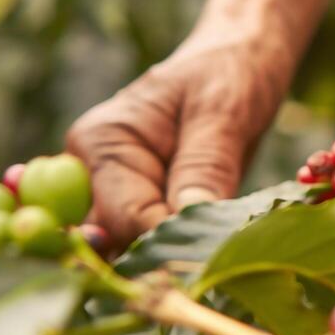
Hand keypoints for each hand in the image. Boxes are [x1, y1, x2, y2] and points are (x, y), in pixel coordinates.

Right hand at [67, 27, 292, 249]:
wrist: (240, 57)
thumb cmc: (230, 72)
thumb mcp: (223, 111)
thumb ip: (204, 165)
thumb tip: (188, 220)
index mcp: (103, 141)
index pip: (124, 216)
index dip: (167, 244)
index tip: (212, 260)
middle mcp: (94, 171)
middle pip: (114, 241)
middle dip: (158, 261)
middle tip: (203, 277)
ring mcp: (115, 194)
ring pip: (126, 251)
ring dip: (167, 263)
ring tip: (209, 270)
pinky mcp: (143, 208)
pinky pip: (147, 245)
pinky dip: (176, 256)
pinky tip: (207, 260)